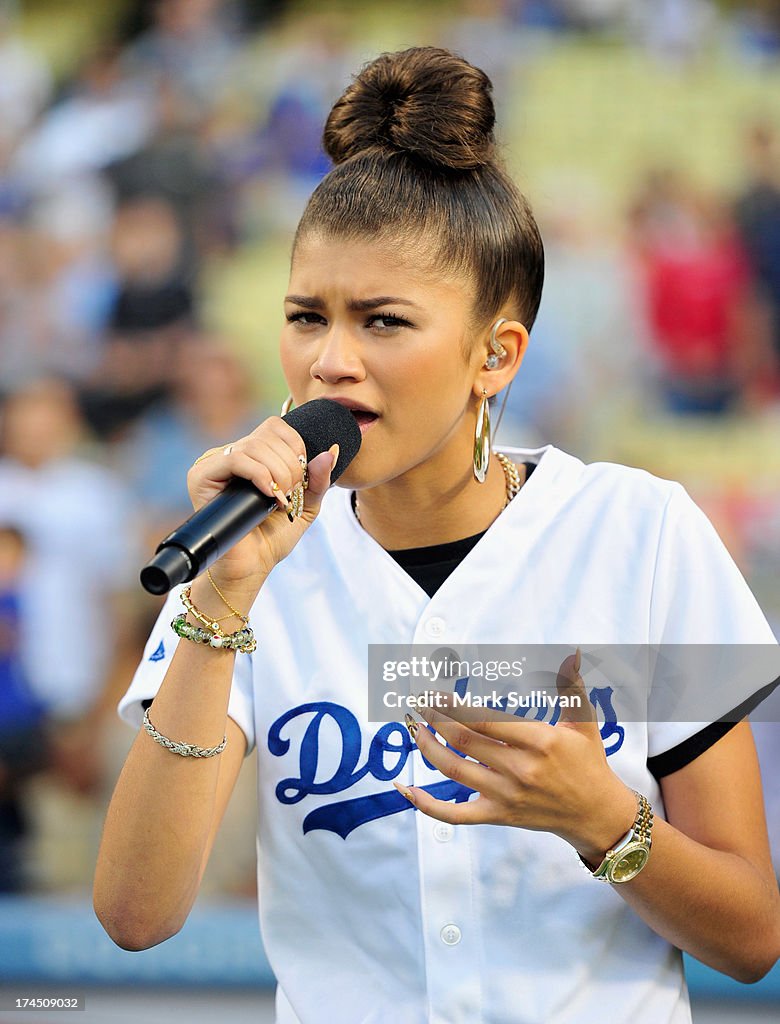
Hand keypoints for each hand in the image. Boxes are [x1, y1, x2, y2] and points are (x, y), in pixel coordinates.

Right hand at [187, 416, 338, 592]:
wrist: (251, 566)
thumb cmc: (274, 536)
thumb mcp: (306, 504)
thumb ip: (319, 478)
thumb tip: (332, 450)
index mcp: (252, 455)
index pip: (277, 427)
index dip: (296, 448)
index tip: (300, 480)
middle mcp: (231, 453)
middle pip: (267, 434)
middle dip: (290, 466)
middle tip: (289, 495)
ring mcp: (214, 462)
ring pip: (254, 445)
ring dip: (277, 473)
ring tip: (279, 500)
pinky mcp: (201, 475)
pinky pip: (235, 458)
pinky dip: (259, 475)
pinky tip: (267, 495)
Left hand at [395, 650, 636, 860]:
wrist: (597, 814)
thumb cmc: (589, 762)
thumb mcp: (583, 721)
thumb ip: (571, 686)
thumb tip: (572, 653)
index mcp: (539, 742)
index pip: (485, 720)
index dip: (453, 706)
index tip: (433, 693)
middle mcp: (520, 769)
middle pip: (464, 741)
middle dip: (435, 719)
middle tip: (417, 702)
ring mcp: (506, 796)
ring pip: (454, 771)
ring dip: (428, 749)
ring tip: (415, 728)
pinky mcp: (498, 816)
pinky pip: (455, 815)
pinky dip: (427, 805)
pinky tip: (406, 789)